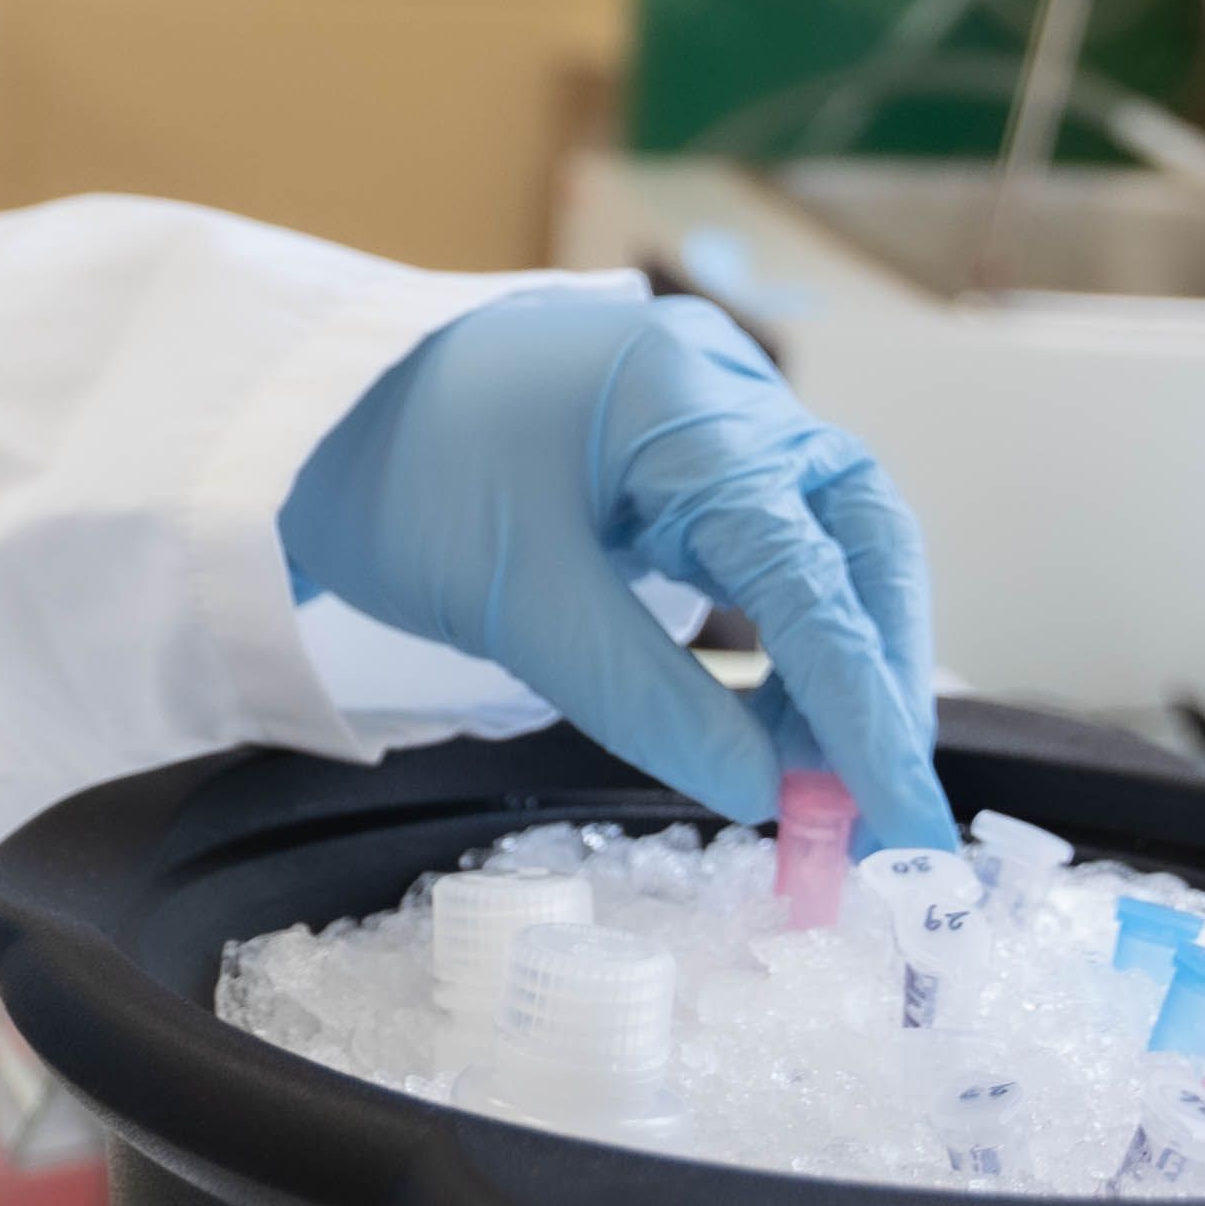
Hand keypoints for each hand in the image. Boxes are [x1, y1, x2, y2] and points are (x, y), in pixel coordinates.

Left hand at [278, 284, 948, 851]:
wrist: (306, 417)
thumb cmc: (397, 481)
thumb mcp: (515, 601)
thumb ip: (646, 698)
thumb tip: (766, 792)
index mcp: (682, 398)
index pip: (807, 569)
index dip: (862, 704)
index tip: (898, 816)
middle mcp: (722, 390)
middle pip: (857, 538)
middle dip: (879, 676)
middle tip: (881, 809)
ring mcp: (709, 415)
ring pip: (826, 545)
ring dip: (838, 665)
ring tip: (821, 788)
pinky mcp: (681, 456)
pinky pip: (771, 546)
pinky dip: (789, 638)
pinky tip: (777, 723)